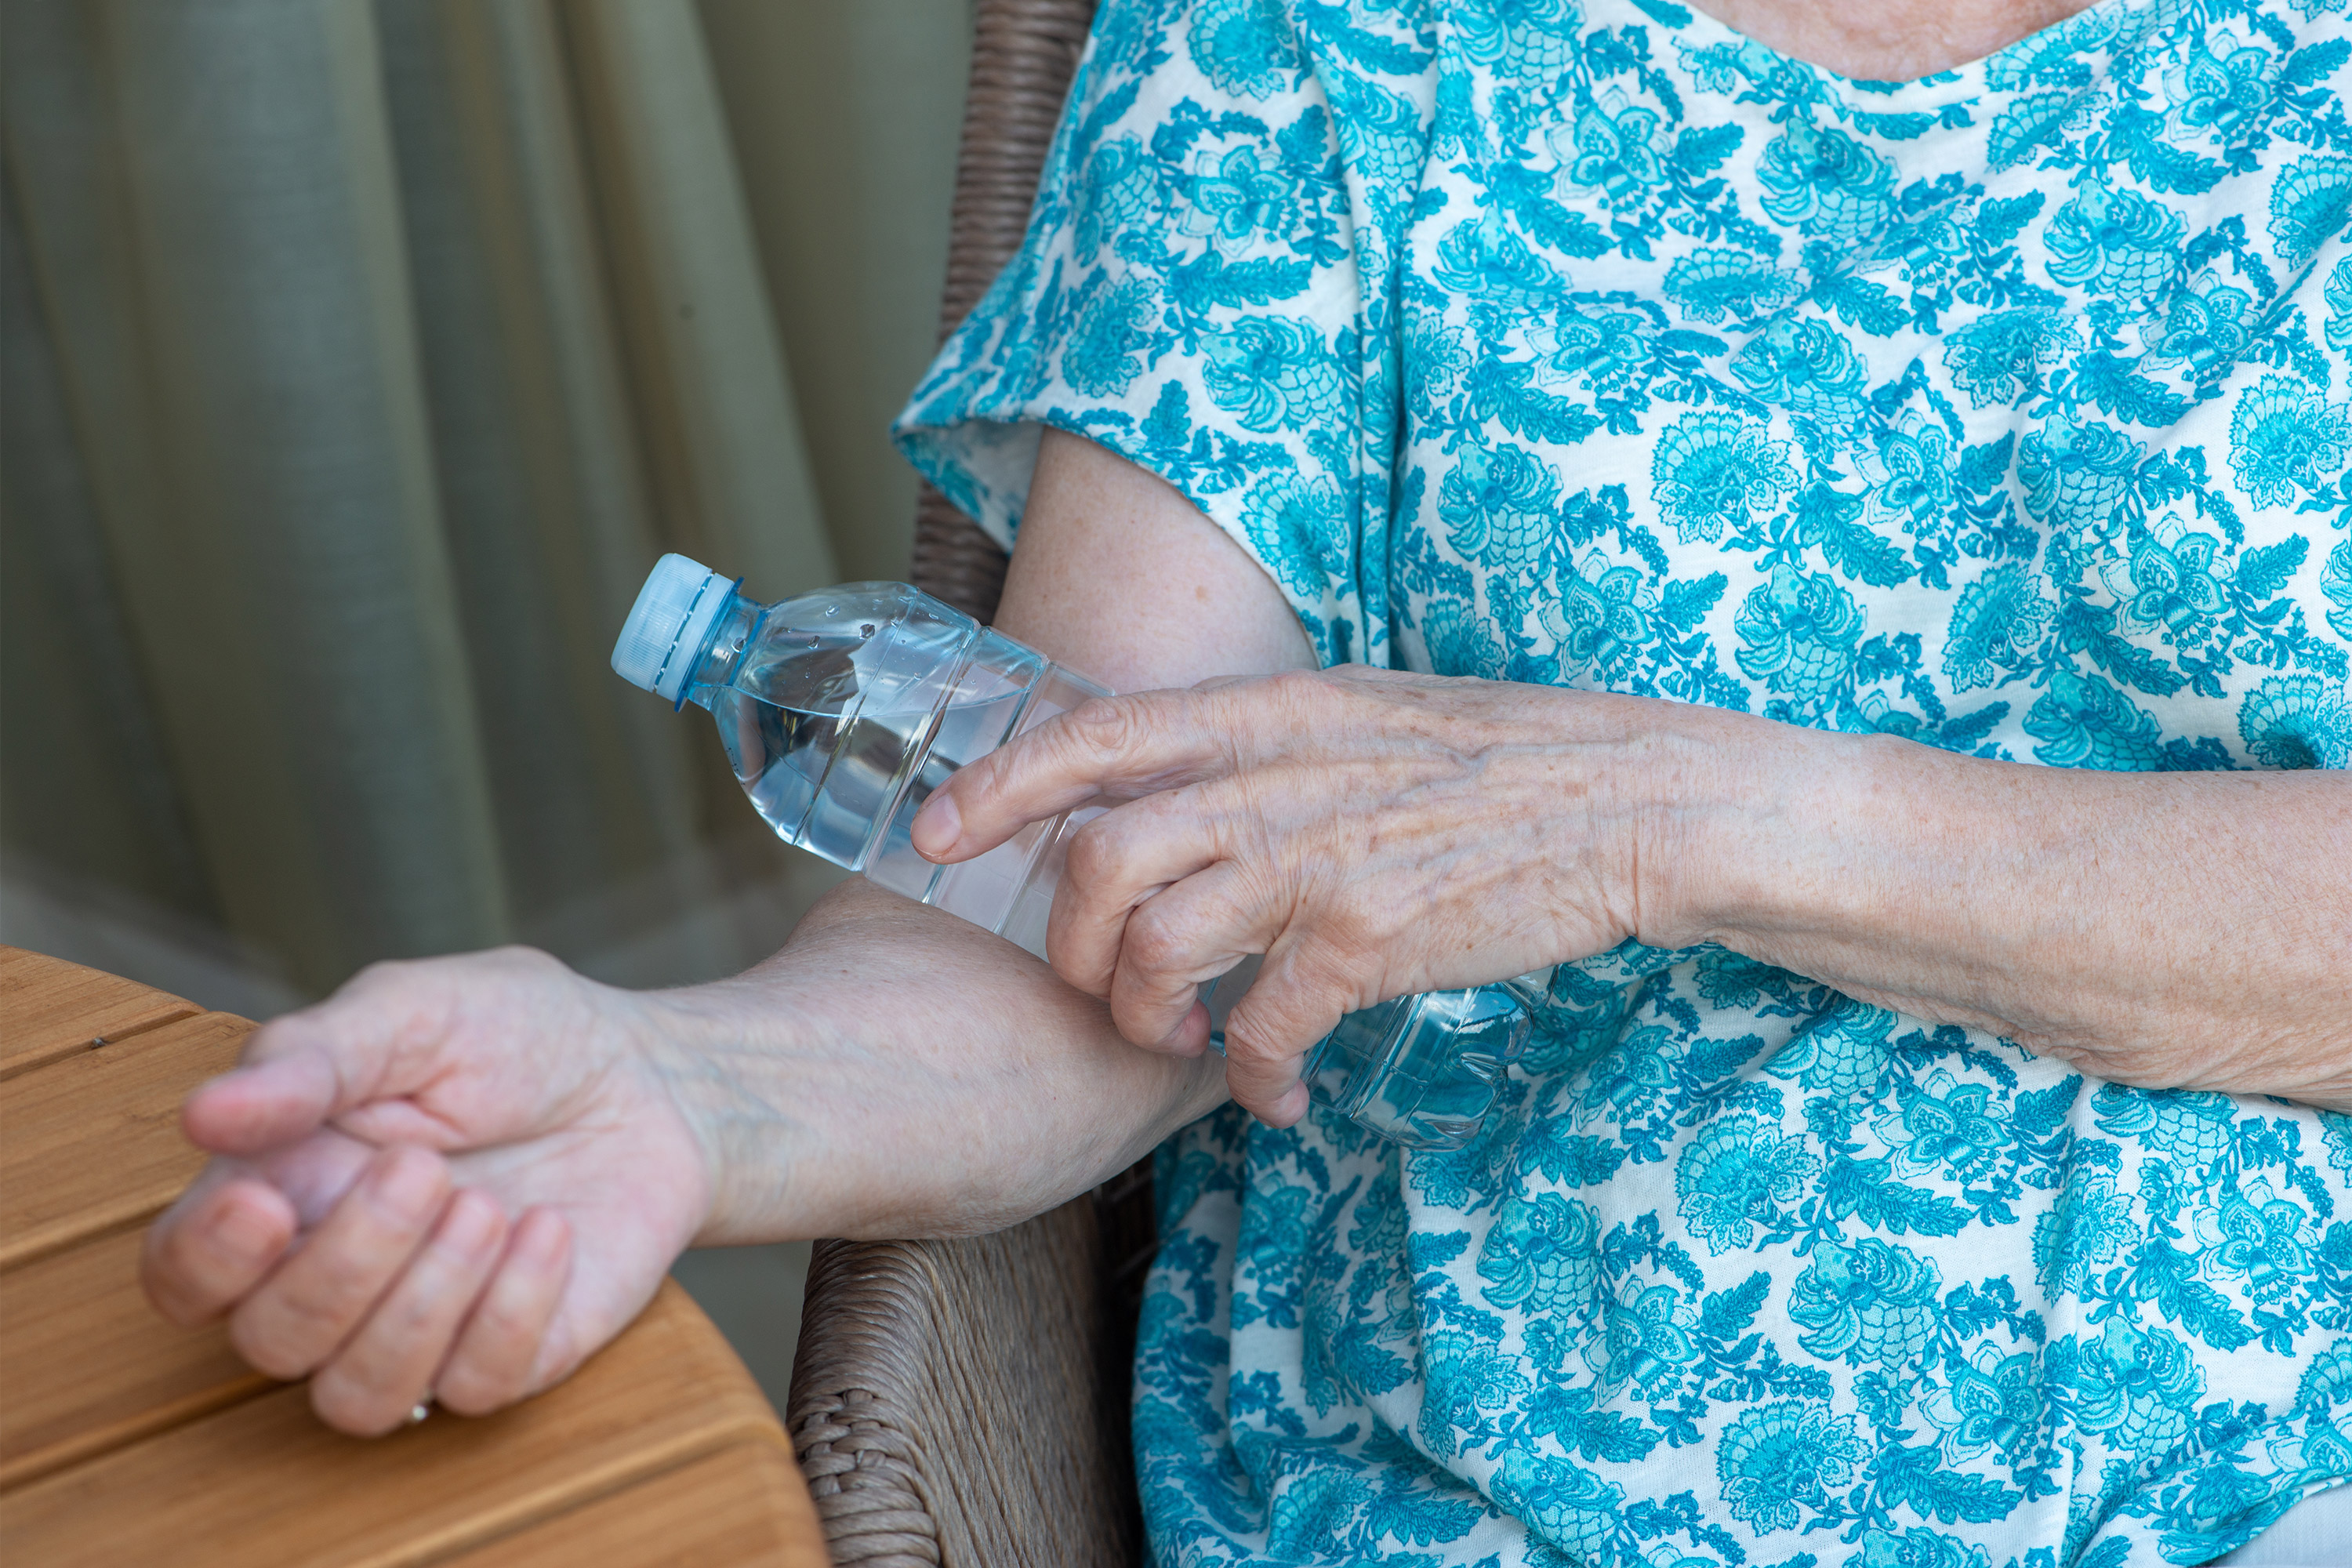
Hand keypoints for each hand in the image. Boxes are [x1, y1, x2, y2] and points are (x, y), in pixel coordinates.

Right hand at [141, 948, 713, 1436]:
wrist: (656, 1076)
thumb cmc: (520, 1034)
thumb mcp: (415, 1011)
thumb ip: (312, 1060)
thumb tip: (204, 1113)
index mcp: (284, 1186)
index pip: (185, 1276)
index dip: (205, 1262)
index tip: (266, 1204)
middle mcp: (338, 1273)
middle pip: (271, 1341)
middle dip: (346, 1262)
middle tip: (427, 1168)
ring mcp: (423, 1326)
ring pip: (358, 1397)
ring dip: (422, 1304)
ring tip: (489, 1205)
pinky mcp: (512, 1354)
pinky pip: (474, 1389)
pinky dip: (512, 1311)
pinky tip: (550, 1228)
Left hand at [910, 667, 1716, 1123]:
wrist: (1632, 799)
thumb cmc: (1497, 761)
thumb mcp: (1360, 714)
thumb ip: (1260, 744)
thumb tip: (1172, 793)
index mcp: (1268, 711)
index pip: (1093, 731)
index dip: (998, 784)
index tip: (934, 832)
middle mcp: (1276, 776)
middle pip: (1098, 862)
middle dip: (1066, 945)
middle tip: (1097, 987)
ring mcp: (1320, 856)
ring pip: (1155, 949)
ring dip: (1144, 1017)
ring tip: (1182, 1041)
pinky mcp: (1371, 938)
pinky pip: (1259, 1026)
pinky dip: (1249, 1075)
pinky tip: (1274, 1089)